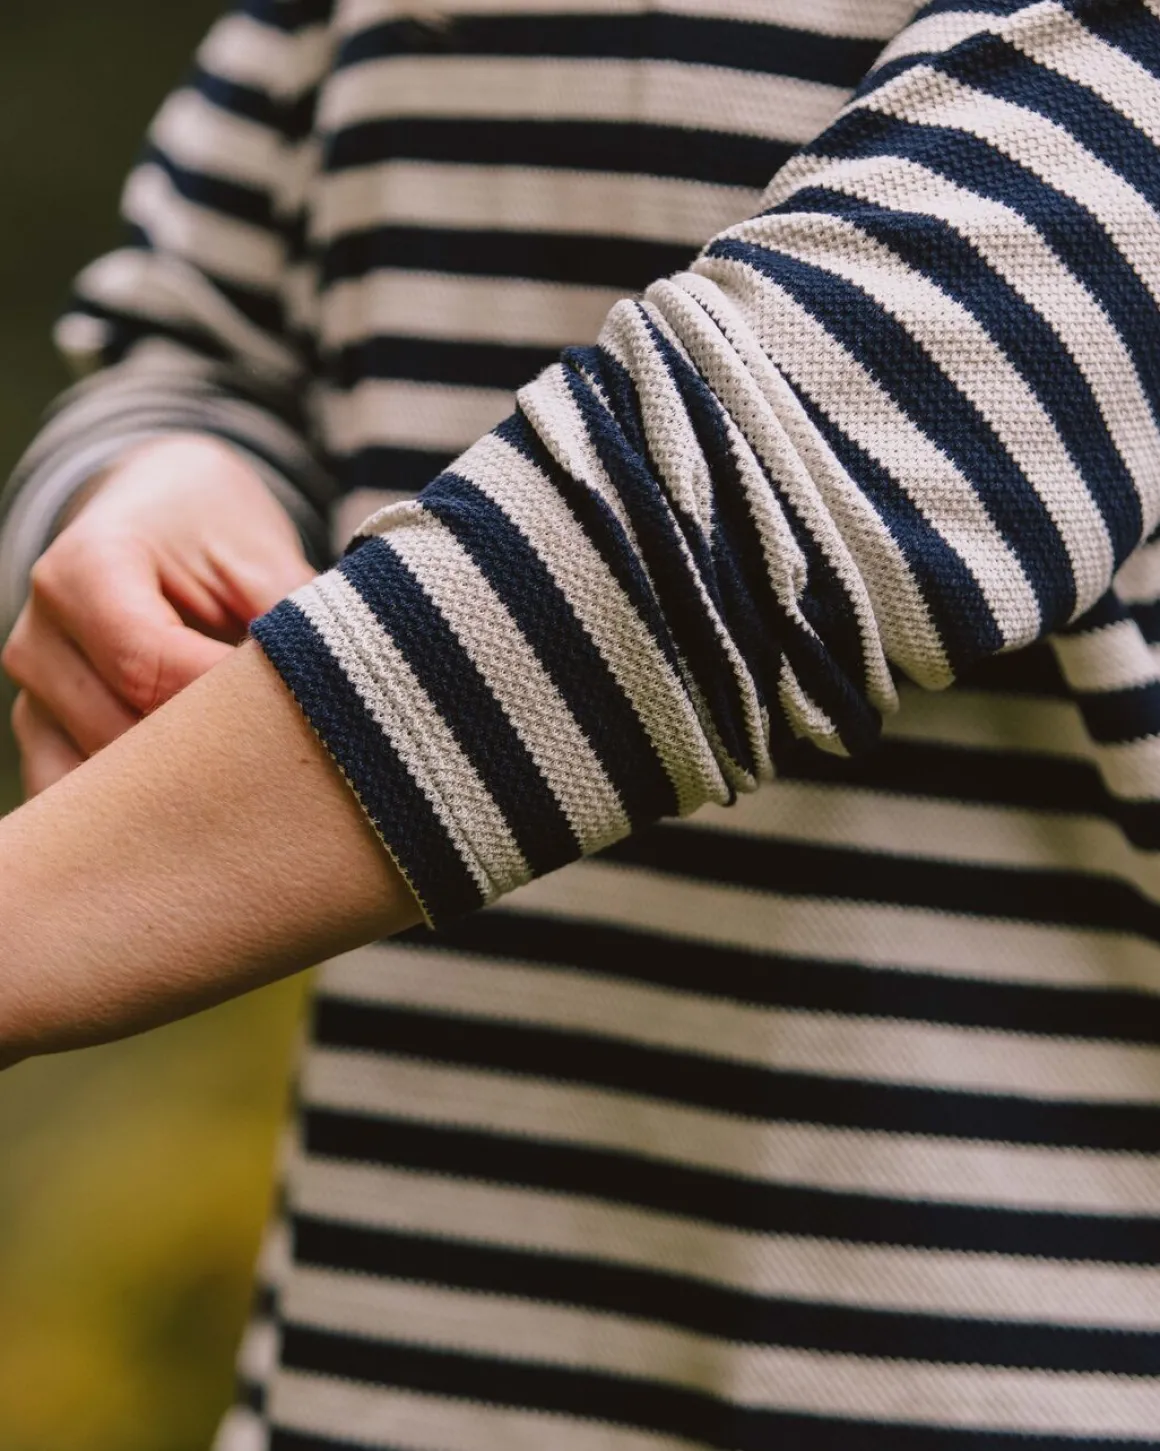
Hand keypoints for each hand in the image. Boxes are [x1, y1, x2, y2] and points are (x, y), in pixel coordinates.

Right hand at [2, 434, 316, 797]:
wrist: (159, 519)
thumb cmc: (212, 532)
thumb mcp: (258, 551)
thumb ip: (286, 616)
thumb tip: (328, 690)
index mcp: (83, 570)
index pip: (148, 666)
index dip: (224, 700)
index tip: (293, 711)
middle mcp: (39, 640)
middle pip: (124, 734)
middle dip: (212, 752)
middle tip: (289, 760)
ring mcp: (33, 700)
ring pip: (105, 785)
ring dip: (185, 791)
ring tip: (258, 779)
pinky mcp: (44, 743)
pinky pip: (84, 803)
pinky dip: (147, 816)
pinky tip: (211, 812)